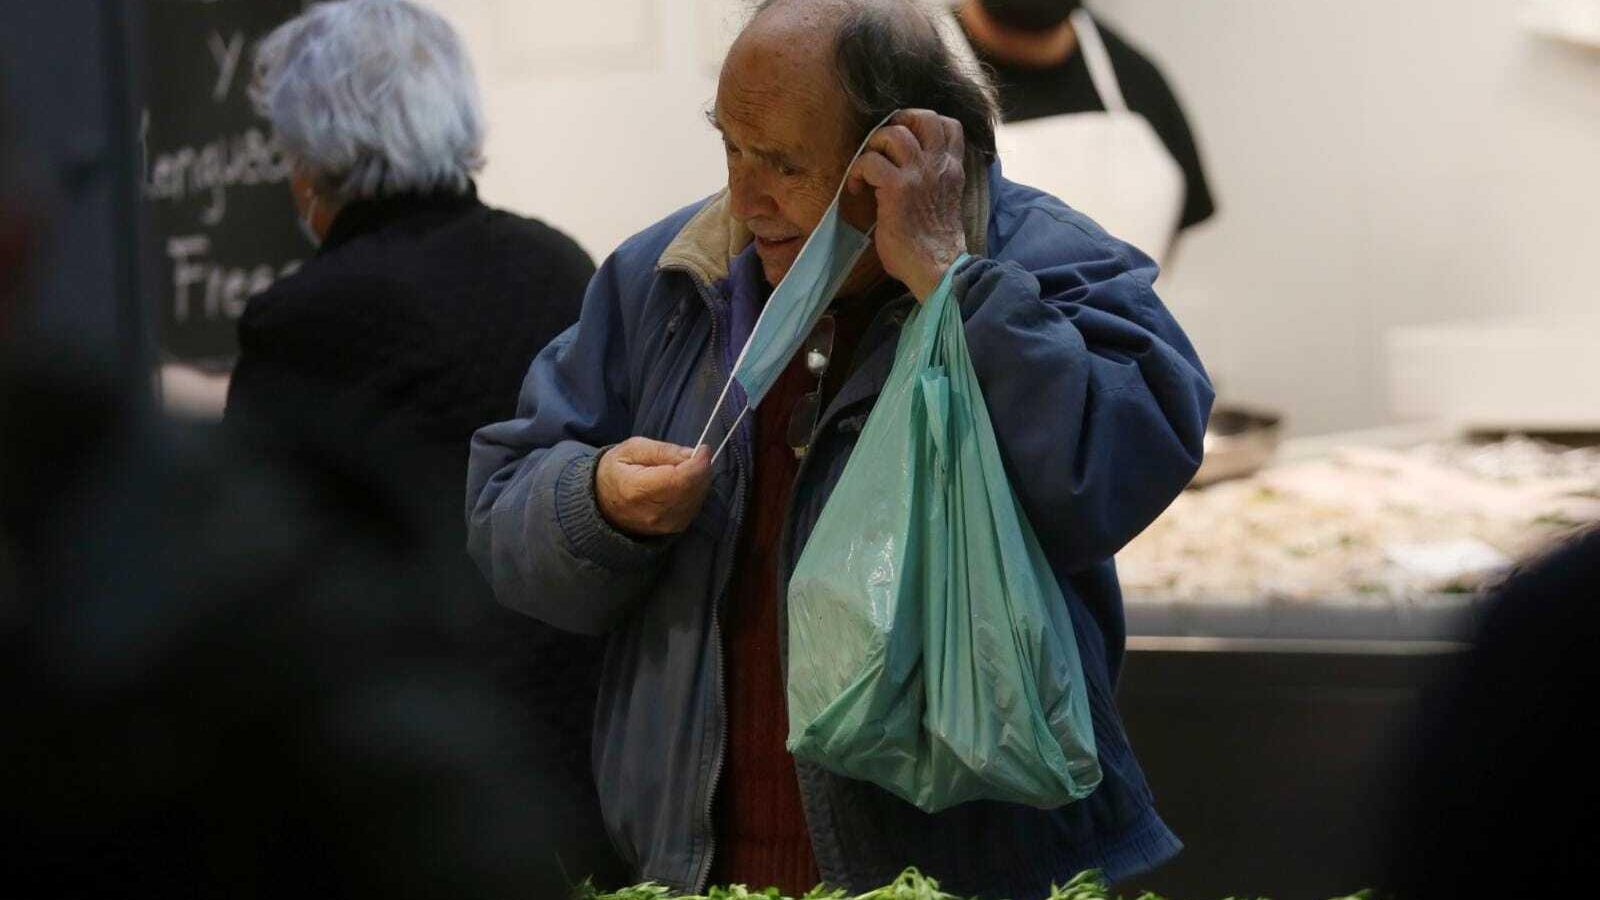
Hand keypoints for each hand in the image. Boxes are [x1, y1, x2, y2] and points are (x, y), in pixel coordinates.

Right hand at [595, 438, 712, 536]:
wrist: (601, 503)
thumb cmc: (616, 471)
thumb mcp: (632, 449)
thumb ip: (663, 451)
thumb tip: (691, 454)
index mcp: (637, 490)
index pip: (680, 479)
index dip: (698, 463)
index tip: (702, 449)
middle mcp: (653, 513)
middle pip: (692, 490)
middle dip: (701, 470)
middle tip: (696, 455)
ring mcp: (664, 525)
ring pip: (697, 500)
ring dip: (700, 481)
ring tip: (688, 468)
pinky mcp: (672, 529)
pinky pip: (694, 508)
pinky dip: (696, 493)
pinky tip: (686, 483)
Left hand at [845, 109, 968, 301]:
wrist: (938, 268)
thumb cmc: (934, 245)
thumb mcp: (945, 202)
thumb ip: (934, 181)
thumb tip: (907, 172)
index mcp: (951, 170)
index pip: (949, 125)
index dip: (923, 121)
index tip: (906, 138)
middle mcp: (938, 166)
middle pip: (922, 117)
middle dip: (896, 124)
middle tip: (881, 146)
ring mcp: (918, 174)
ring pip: (893, 134)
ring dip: (874, 146)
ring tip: (868, 169)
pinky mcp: (897, 189)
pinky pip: (870, 161)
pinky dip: (858, 171)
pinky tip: (856, 189)